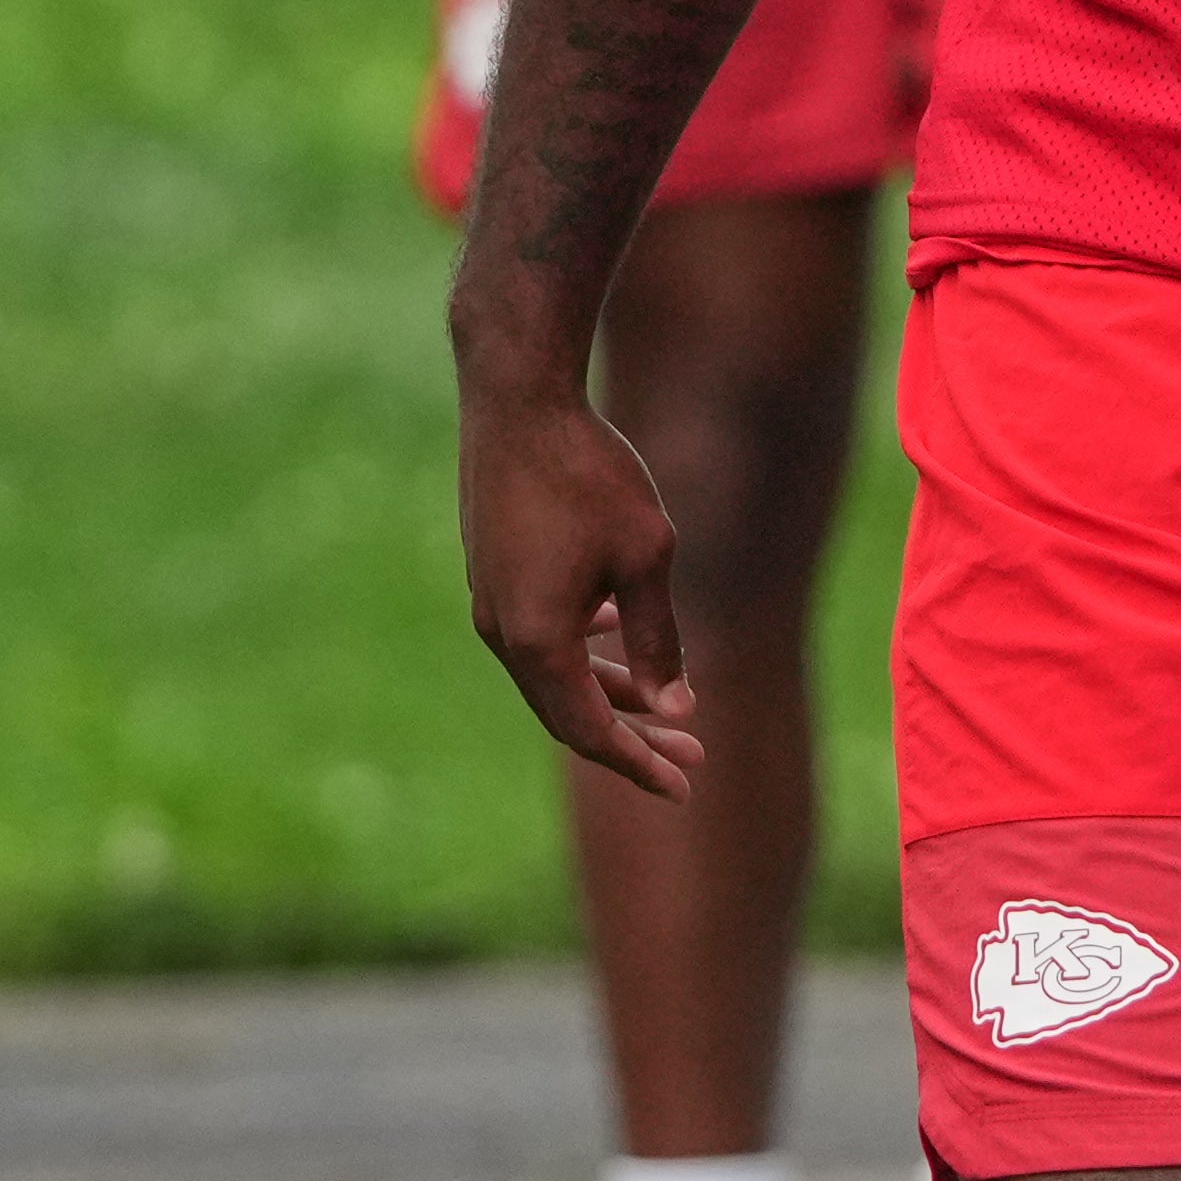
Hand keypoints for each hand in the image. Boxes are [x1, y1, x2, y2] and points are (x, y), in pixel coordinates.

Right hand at [458, 375, 701, 799]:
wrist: (517, 395)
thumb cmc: (588, 471)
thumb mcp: (646, 556)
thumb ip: (657, 638)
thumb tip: (673, 707)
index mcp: (539, 639)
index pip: (591, 730)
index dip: (639, 763)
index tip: (685, 785)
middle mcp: (503, 631)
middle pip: (568, 710)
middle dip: (631, 736)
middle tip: (691, 756)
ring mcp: (489, 600)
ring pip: (551, 672)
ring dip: (606, 690)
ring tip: (664, 703)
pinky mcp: (490, 569)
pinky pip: (536, 633)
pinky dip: (578, 649)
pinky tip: (609, 628)